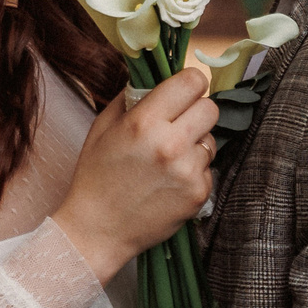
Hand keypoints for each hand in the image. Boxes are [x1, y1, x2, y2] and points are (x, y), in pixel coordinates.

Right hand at [52, 65, 218, 281]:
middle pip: (210, 108)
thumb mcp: (103, 127)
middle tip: (178, 124)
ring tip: (168, 159)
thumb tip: (157, 77)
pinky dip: (194, 171)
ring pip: (211, 139)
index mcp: (144, 122)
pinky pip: (208, 168)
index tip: (182, 92)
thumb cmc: (96, 176)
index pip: (192, 82)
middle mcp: (170, 144)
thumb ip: (131, 97)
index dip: (189, 84)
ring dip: (195, 143)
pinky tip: (170, 182)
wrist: (98, 229)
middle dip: (196, 112)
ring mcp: (188, 171)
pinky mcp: (199, 193)